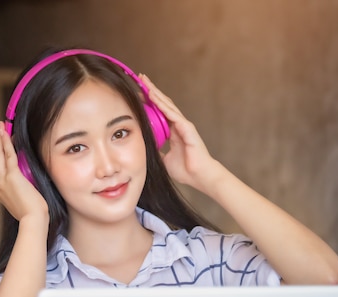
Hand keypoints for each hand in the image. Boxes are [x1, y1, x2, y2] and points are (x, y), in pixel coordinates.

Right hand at [0, 122, 48, 220]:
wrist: (33, 220)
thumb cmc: (33, 214)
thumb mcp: (23, 200)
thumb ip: (22, 190)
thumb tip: (27, 183)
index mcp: (0, 191)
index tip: (1, 145)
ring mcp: (3, 180)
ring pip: (0, 154)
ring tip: (0, 126)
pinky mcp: (12, 176)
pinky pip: (9, 155)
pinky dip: (6, 142)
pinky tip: (6, 133)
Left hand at [141, 75, 222, 192]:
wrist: (199, 177)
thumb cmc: (186, 170)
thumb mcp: (164, 160)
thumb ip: (157, 152)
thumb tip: (145, 149)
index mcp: (174, 132)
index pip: (160, 112)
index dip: (150, 102)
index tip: (138, 93)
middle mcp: (179, 125)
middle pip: (163, 104)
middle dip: (152, 91)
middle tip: (141, 79)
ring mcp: (183, 125)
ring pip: (167, 105)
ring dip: (155, 92)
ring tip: (145, 82)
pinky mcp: (187, 128)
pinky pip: (172, 113)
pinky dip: (162, 104)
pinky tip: (153, 96)